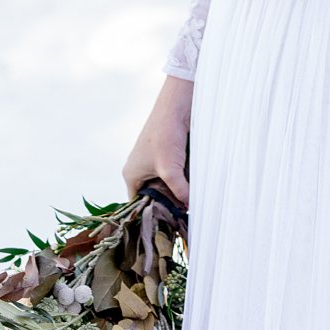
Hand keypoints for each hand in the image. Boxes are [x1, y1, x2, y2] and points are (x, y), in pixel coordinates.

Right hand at [123, 74, 195, 204]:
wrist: (178, 107)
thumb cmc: (166, 136)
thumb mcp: (171, 169)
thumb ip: (179, 190)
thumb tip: (189, 207)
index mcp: (131, 175)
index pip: (138, 204)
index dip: (152, 213)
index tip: (170, 222)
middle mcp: (140, 170)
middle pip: (155, 196)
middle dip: (170, 202)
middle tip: (186, 212)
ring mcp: (155, 162)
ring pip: (168, 185)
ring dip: (180, 190)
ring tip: (194, 199)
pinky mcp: (169, 154)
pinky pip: (176, 173)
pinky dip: (185, 178)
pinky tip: (197, 183)